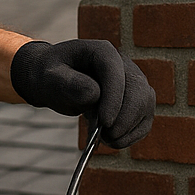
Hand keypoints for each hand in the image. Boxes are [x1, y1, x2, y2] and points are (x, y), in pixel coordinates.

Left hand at [9, 39, 154, 148]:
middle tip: (106, 137)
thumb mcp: (50, 78)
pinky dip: (134, 134)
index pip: (116, 72)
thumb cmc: (51, 76)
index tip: (105, 122)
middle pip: (138, 89)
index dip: (114, 98)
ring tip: (106, 140)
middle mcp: (122, 64)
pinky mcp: (135, 101)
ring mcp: (132, 82)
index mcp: (102, 51)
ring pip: (145, 104)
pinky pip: (144, 118)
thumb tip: (94, 94)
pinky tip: (116, 142)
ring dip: (130, 127)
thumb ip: (68, 83)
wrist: (55, 81)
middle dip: (125, 117)